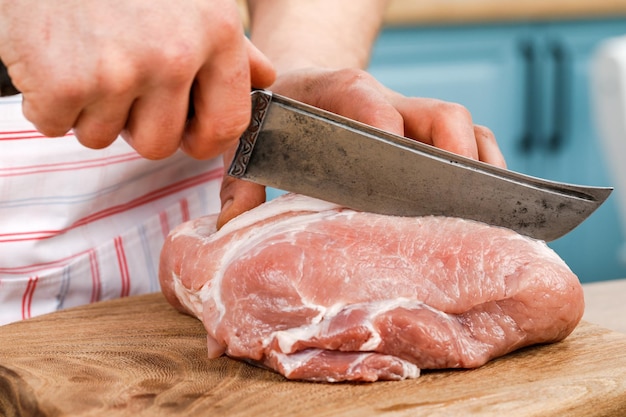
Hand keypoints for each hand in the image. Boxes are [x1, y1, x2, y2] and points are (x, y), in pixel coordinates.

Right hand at [0, 0, 274, 158]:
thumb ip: (230, 45)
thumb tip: (262, 79)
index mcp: (216, 34)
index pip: (228, 124)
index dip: (205, 140)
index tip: (189, 137)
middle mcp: (173, 57)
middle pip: (159, 144)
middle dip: (136, 124)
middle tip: (117, 81)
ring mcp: (118, 73)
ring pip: (103, 137)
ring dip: (89, 109)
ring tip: (82, 56)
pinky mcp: (63, 85)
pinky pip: (56, 125)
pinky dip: (48, 102)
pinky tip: (52, 59)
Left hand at [217, 67, 505, 227]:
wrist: (302, 87)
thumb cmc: (280, 118)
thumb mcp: (253, 140)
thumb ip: (242, 180)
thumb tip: (231, 227)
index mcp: (343, 93)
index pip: (378, 112)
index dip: (392, 150)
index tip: (391, 197)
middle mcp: (389, 98)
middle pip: (440, 118)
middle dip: (452, 164)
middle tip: (451, 212)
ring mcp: (414, 113)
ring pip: (464, 128)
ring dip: (477, 169)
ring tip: (480, 215)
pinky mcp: (429, 128)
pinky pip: (474, 138)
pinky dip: (485, 168)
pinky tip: (484, 203)